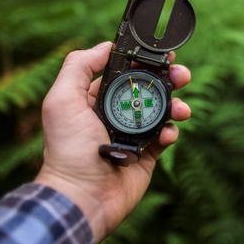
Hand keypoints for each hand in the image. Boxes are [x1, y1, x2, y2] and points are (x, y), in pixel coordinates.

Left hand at [34, 41, 190, 242]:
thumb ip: (79, 67)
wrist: (82, 198)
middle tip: (181, 74)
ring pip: (162, 110)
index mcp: (94, 99)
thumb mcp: (62, 100)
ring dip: (176, 104)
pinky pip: (166, 137)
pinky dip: (172, 132)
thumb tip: (106, 46)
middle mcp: (115, 114)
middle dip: (168, 78)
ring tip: (181, 108)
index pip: (123, 71)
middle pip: (148, 88)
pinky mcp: (147, 155)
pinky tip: (168, 134)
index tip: (161, 52)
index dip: (143, 60)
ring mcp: (132, 135)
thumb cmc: (68, 150)